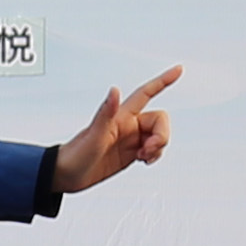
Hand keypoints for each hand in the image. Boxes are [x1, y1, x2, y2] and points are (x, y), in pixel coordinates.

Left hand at [48, 66, 180, 195]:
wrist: (66, 175)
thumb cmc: (76, 154)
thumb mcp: (94, 135)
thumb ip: (106, 112)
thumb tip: (114, 89)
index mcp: (121, 116)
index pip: (147, 93)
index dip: (163, 80)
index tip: (179, 69)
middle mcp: (128, 124)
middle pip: (160, 121)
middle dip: (162, 136)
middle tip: (146, 151)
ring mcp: (130, 138)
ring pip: (159, 136)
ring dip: (158, 148)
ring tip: (142, 158)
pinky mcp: (130, 153)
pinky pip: (153, 149)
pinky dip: (154, 155)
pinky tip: (143, 161)